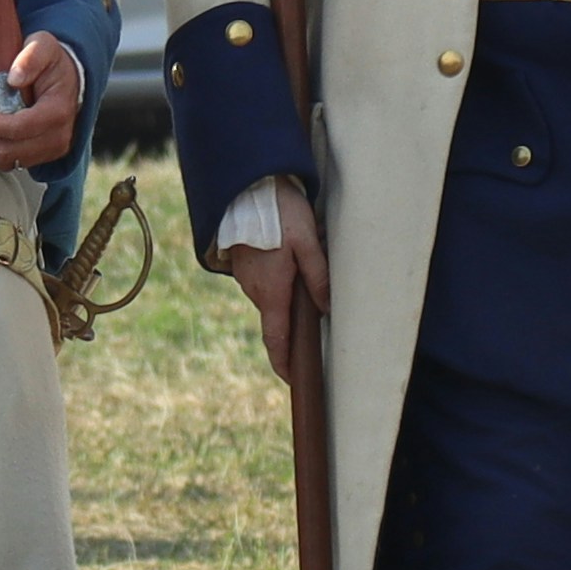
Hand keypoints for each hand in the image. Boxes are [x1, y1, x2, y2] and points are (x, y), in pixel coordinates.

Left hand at [0, 29, 81, 172]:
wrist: (68, 79)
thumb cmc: (54, 64)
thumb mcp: (44, 46)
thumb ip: (31, 57)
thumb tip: (14, 76)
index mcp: (57, 111)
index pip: (20, 127)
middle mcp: (57, 136)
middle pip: (10, 150)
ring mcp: (49, 150)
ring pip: (7, 162)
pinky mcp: (40, 155)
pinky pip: (9, 164)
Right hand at [226, 230, 324, 391]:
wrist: (247, 188)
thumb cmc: (281, 215)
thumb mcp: (309, 243)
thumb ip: (319, 277)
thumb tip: (327, 308)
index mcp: (271, 292)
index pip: (275, 340)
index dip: (284, 363)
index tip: (293, 380)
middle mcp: (255, 290)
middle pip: (277, 318)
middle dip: (296, 320)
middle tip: (317, 312)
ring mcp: (246, 277)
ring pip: (272, 297)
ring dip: (288, 293)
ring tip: (308, 269)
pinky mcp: (243, 264)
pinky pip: (263, 281)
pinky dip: (279, 280)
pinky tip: (291, 257)